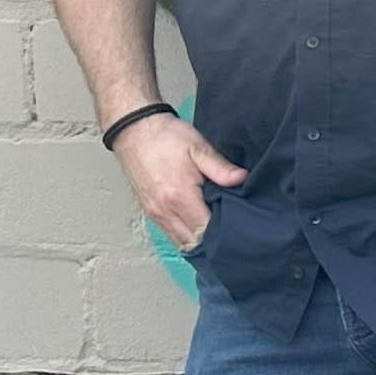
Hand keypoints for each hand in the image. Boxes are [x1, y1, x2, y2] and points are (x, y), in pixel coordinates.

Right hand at [113, 111, 241, 251]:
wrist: (133, 131)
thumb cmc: (166, 137)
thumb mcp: (198, 147)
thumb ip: (220, 168)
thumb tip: (242, 179)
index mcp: (179, 197)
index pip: (205, 230)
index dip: (225, 233)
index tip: (241, 229)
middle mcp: (164, 211)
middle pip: (194, 242)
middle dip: (214, 241)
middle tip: (235, 233)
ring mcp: (154, 213)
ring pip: (181, 242)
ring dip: (200, 241)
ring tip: (220, 232)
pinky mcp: (150, 211)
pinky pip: (171, 233)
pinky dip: (186, 235)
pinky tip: (201, 227)